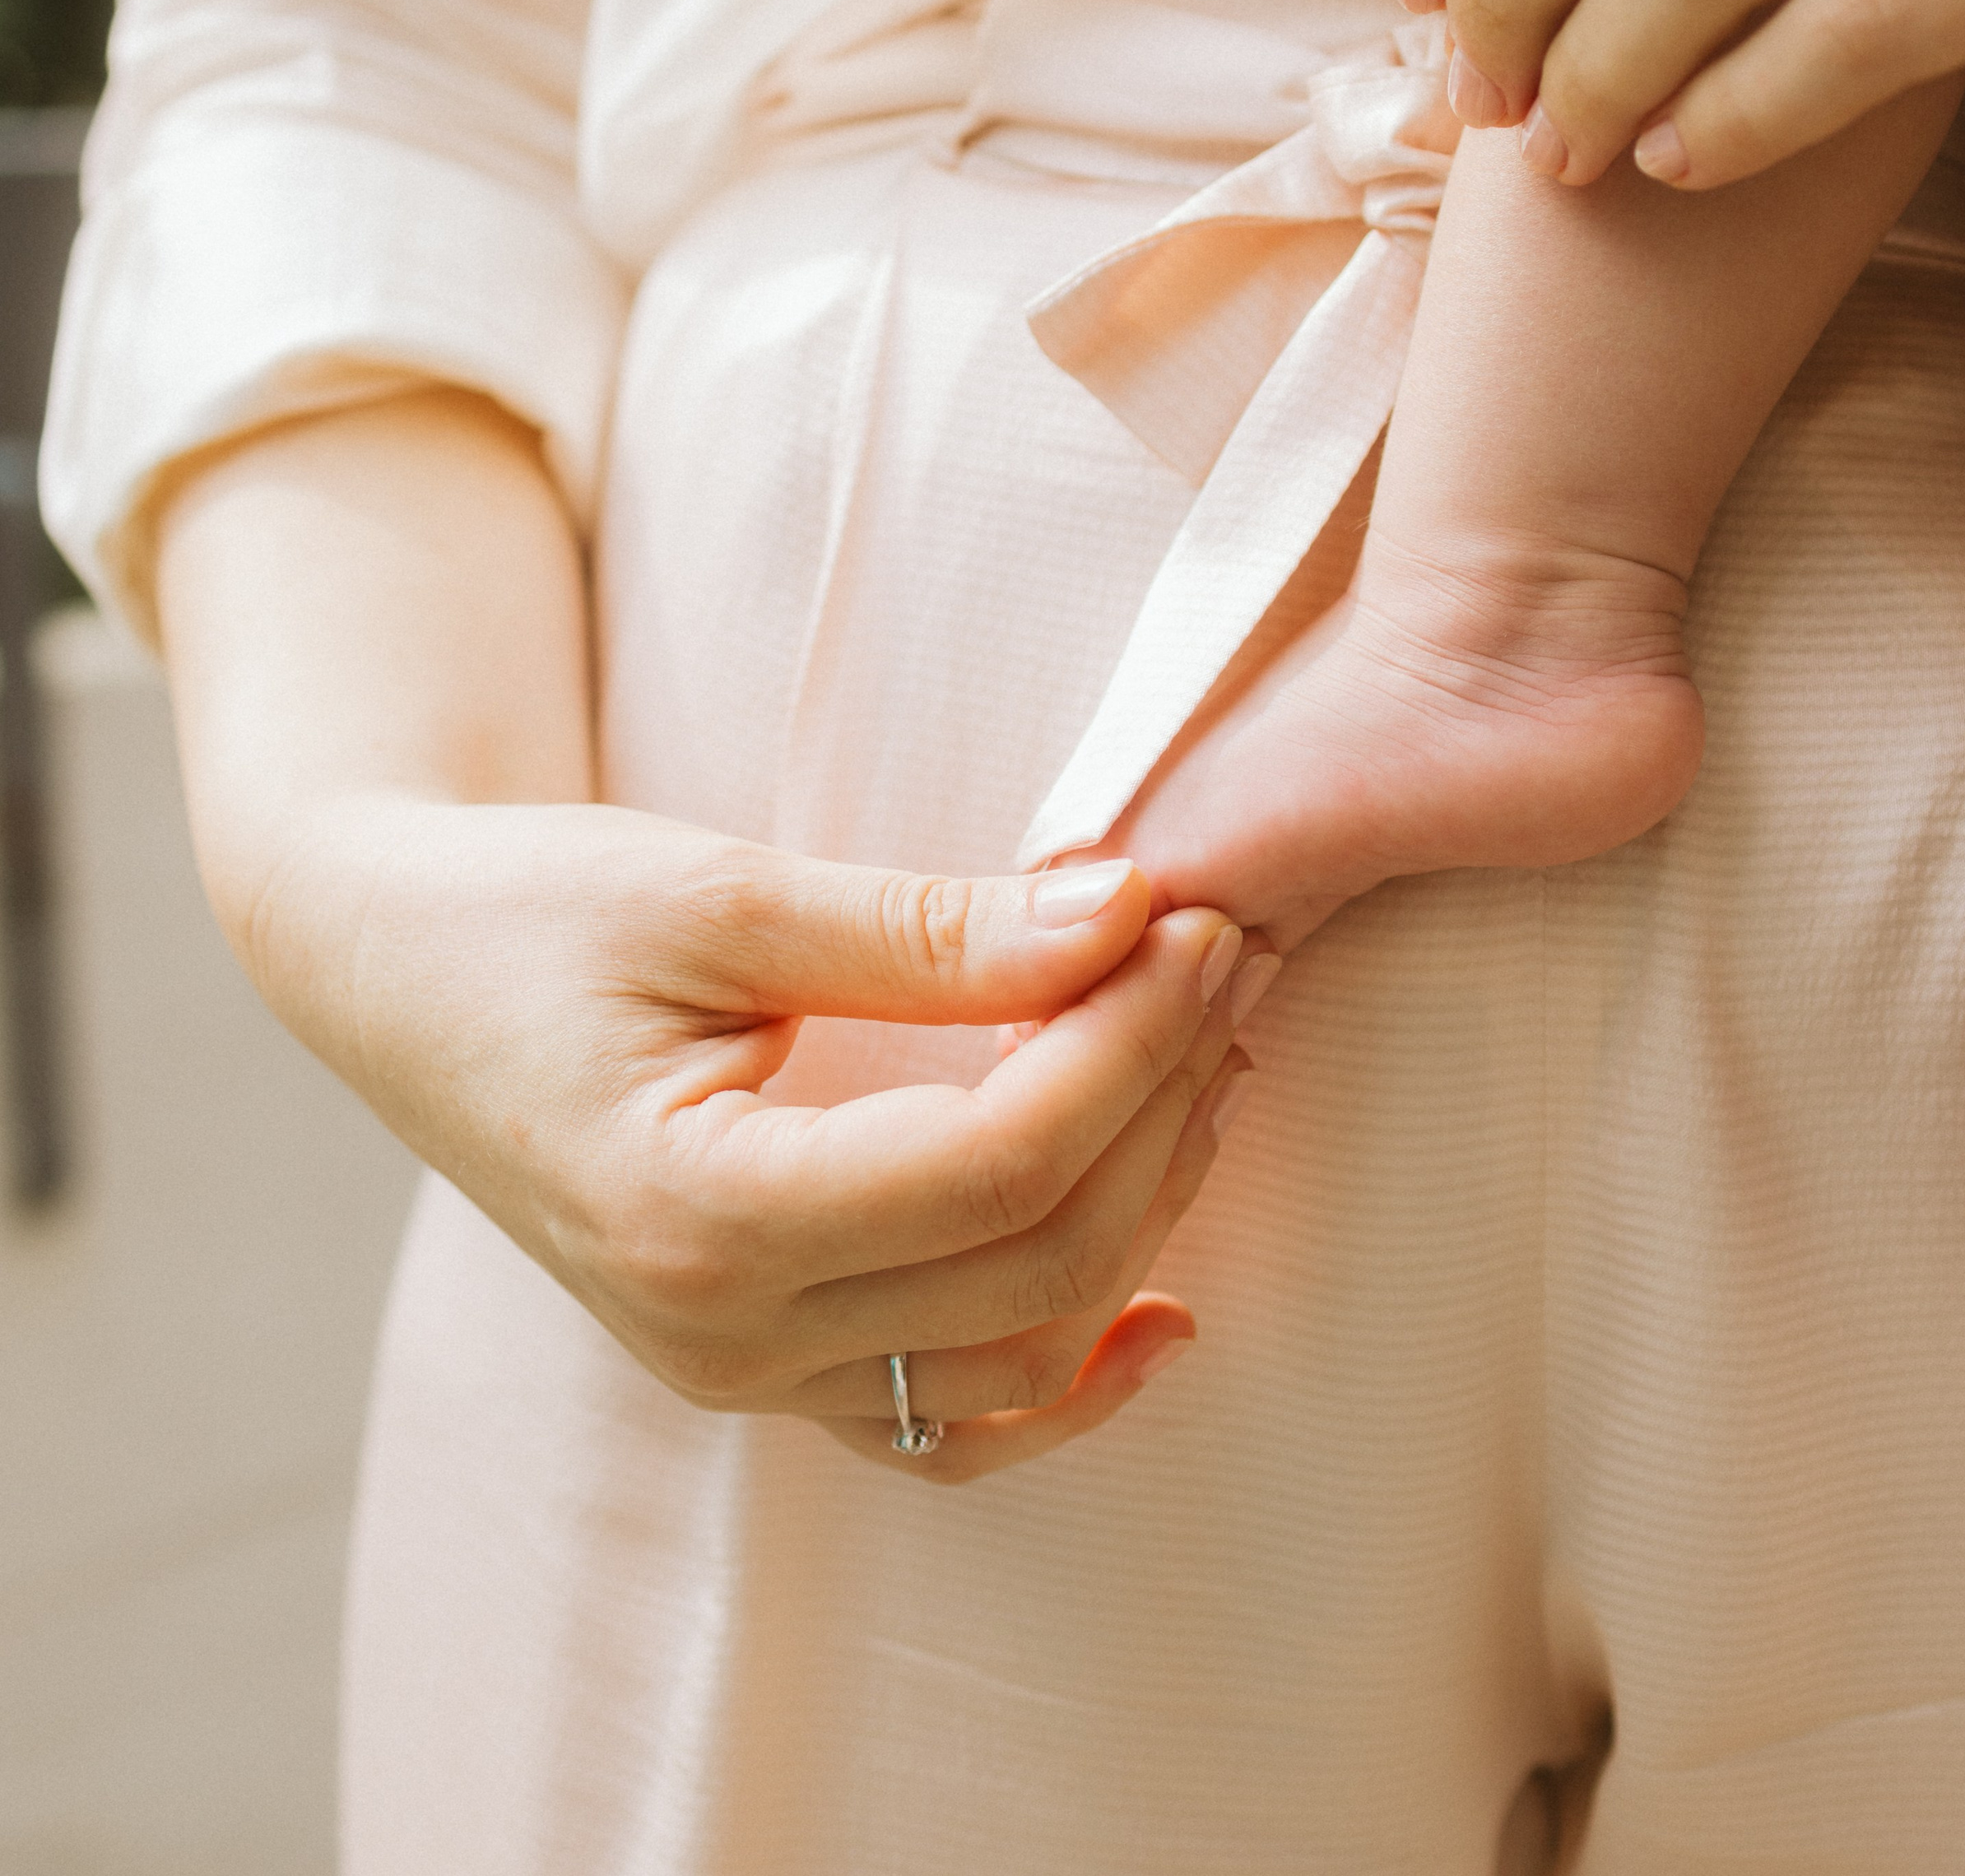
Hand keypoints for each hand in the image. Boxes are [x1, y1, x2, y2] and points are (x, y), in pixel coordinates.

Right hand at [155, 389, 1252, 1489]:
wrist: (399, 968)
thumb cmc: (528, 912)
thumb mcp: (716, 892)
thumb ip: (925, 930)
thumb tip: (1124, 910)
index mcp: (695, 1216)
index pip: (994, 1165)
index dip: (1127, 1043)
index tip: (1194, 917)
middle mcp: (722, 1335)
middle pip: (1032, 1260)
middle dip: (1158, 1099)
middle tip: (1217, 952)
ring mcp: (742, 1372)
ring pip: (1018, 1348)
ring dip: (1140, 1207)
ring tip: (1202, 1057)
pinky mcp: (763, 1361)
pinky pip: (947, 1421)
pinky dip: (1067, 1380)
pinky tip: (1160, 1313)